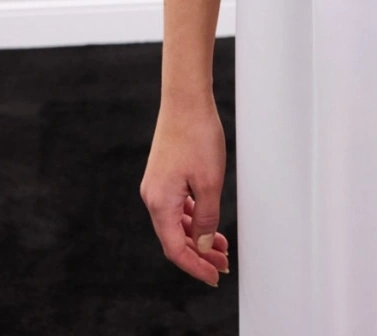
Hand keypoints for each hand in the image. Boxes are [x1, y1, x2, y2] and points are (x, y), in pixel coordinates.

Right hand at [140, 101, 229, 285]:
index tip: (214, 277)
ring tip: (220, 246)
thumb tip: (201, 245)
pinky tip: (207, 221)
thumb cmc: (197, 135)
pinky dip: (192, 218)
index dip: (195, 267)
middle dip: (199, 254)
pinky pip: (176, 206)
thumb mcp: (210, 182)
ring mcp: (157, 185)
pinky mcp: (163, 175)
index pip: (175, 249)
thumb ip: (206, 218)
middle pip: (174, 238)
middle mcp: (153, 196)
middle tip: (223, 264)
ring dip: (197, 237)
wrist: (186, 99)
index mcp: (160, 202)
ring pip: (176, 222)